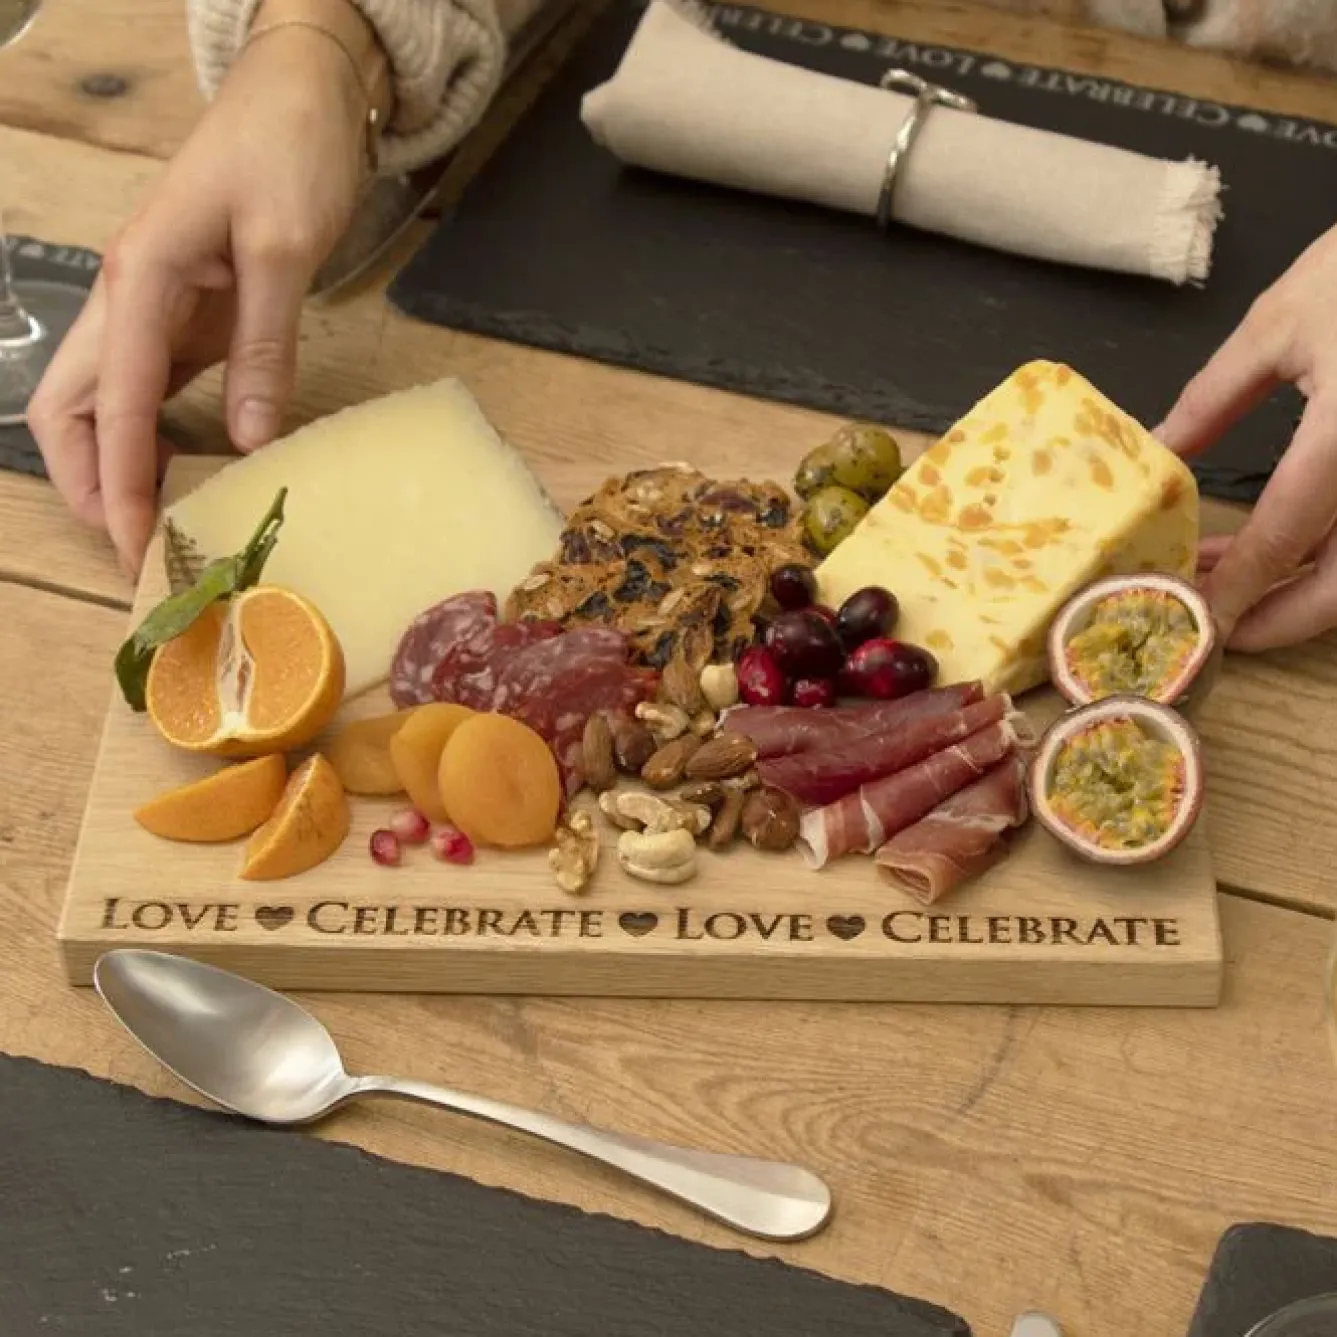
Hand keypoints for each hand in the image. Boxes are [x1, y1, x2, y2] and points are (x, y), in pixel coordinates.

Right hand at [29, 23, 370, 575]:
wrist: (302, 94)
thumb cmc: (287, 150)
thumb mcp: (282, 248)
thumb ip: (263, 344)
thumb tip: (252, 440)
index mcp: (137, 277)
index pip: (110, 403)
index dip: (120, 482)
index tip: (134, 546)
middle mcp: (128, 296)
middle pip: (69, 406)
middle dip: (88, 480)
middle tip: (133, 548)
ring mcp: (152, 307)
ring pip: (99, 401)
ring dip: (115, 464)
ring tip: (156, 526)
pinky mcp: (186, 315)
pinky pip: (149, 389)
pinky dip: (153, 438)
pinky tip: (187, 472)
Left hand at [1156, 225, 1336, 650]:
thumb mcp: (1281, 321)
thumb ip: (1212, 399)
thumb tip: (1155, 452)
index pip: (1284, 536)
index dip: (1233, 589)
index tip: (1188, 618)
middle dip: (1279, 618)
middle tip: (1215, 621)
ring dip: (1308, 590)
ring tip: (1238, 574)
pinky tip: (1294, 542)